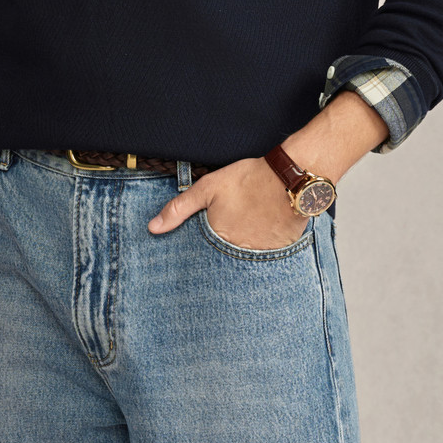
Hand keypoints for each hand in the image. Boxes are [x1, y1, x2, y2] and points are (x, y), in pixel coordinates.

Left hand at [148, 156, 308, 249]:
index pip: (202, 259)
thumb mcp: (207, 188)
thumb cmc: (248, 180)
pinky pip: (267, 260)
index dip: (203, 252)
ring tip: (248, 234)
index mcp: (217, 240)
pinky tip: (264, 235)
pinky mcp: (279, 254)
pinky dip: (263, 251)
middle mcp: (237, 254)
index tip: (206, 246)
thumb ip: (179, 209)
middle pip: (224, 263)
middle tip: (230, 240)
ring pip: (245, 263)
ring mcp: (259, 256)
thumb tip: (152, 228)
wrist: (289, 179)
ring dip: (243, 254)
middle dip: (223, 255)